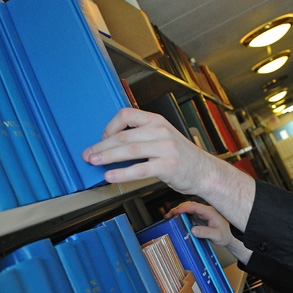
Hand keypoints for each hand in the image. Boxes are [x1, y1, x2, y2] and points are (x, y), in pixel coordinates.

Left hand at [82, 108, 255, 231]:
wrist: (205, 171)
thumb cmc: (181, 157)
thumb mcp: (163, 137)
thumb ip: (143, 137)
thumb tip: (112, 145)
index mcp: (157, 121)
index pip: (126, 115)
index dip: (109, 127)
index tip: (101, 139)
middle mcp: (161, 131)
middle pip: (124, 136)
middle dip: (102, 146)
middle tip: (88, 154)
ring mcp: (165, 148)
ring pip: (129, 151)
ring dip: (107, 157)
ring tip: (94, 162)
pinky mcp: (168, 166)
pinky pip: (140, 169)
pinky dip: (122, 173)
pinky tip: (111, 176)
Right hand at [167, 201, 251, 264]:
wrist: (230, 237)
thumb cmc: (226, 235)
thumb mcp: (217, 236)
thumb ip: (206, 232)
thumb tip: (193, 230)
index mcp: (209, 212)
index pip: (195, 206)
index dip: (184, 208)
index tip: (175, 211)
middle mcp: (205, 211)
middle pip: (189, 206)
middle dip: (178, 209)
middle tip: (169, 215)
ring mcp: (202, 214)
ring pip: (188, 209)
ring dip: (178, 212)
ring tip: (169, 217)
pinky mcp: (200, 218)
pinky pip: (189, 215)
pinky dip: (181, 216)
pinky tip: (176, 219)